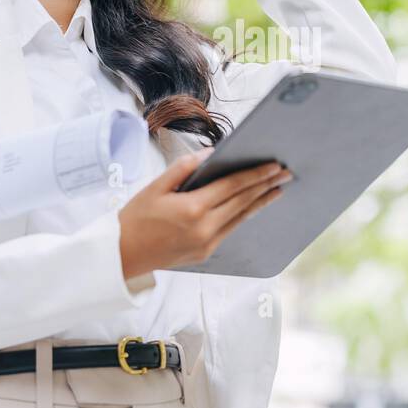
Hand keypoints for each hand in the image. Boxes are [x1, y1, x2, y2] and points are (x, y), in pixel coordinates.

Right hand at [118, 149, 291, 276]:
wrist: (122, 254)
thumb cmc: (136, 217)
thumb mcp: (157, 185)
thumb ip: (185, 168)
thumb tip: (211, 154)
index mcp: (192, 208)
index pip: (233, 186)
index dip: (255, 175)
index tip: (273, 165)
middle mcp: (204, 228)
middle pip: (243, 202)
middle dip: (266, 185)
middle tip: (284, 173)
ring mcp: (207, 243)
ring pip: (241, 218)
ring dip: (261, 202)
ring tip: (277, 189)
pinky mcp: (205, 253)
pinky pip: (230, 229)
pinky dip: (243, 215)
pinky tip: (252, 206)